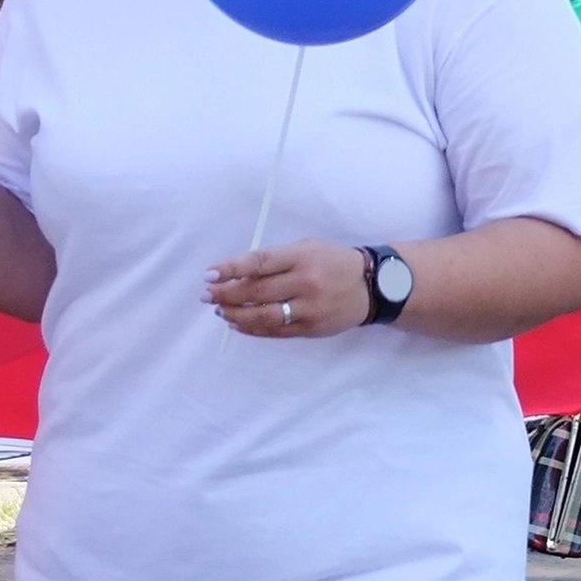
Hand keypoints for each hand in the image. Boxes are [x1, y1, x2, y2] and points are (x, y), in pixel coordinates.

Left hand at [203, 240, 370, 338]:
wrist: (373, 286)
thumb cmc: (334, 262)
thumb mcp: (309, 249)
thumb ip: (277, 259)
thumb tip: (238, 274)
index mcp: (303, 257)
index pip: (259, 263)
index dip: (231, 269)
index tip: (210, 274)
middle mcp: (305, 283)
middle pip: (256, 291)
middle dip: (226, 294)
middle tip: (207, 295)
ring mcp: (308, 308)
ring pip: (262, 315)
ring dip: (235, 314)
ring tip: (220, 310)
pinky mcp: (311, 328)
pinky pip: (275, 331)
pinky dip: (252, 328)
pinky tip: (238, 323)